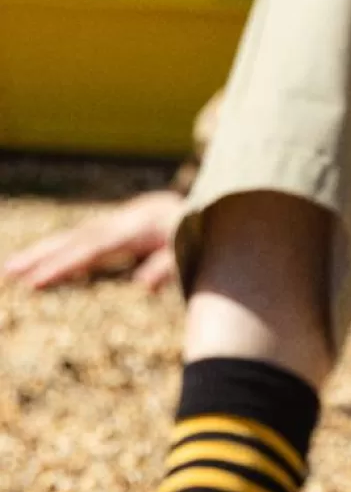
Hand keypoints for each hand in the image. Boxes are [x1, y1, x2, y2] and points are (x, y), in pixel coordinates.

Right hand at [1, 188, 183, 291]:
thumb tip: (142, 287)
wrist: (192, 205)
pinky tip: (33, 264)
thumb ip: (166, 266)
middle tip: (8, 274)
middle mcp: (113, 225)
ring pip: (66, 239)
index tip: (35, 281)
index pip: (90, 251)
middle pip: (70, 242)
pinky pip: (74, 242)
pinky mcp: (105, 230)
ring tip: (8, 270)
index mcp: (132, 230)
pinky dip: (52, 251)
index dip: (63, 265)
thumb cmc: (192, 233)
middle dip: (38, 258)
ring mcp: (106, 226)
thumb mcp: (187, 249)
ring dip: (37, 253)